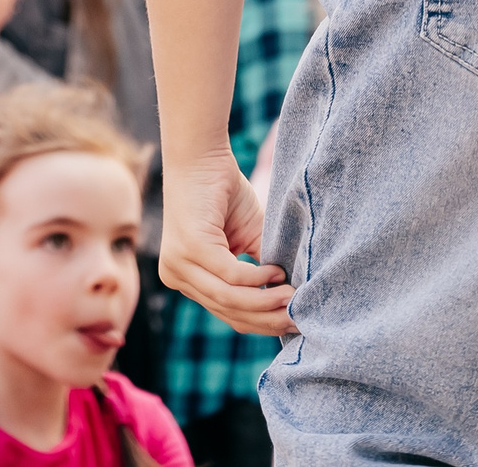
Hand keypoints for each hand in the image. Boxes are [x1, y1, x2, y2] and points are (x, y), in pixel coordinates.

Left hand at [159, 145, 290, 335]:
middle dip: (268, 318)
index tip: (294, 322)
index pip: (227, 313)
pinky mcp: (189, 248)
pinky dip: (258, 278)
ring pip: (230, 298)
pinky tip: (276, 271)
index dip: (262, 322)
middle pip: (229, 312)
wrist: (202, 155)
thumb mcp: (247, 239)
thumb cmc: (223, 192)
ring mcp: (179, 264)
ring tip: (293, 298)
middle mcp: (177, 277)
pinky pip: (230, 275)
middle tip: (300, 318)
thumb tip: (292, 301)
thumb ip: (261, 271)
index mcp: (188, 279)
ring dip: (266, 302)